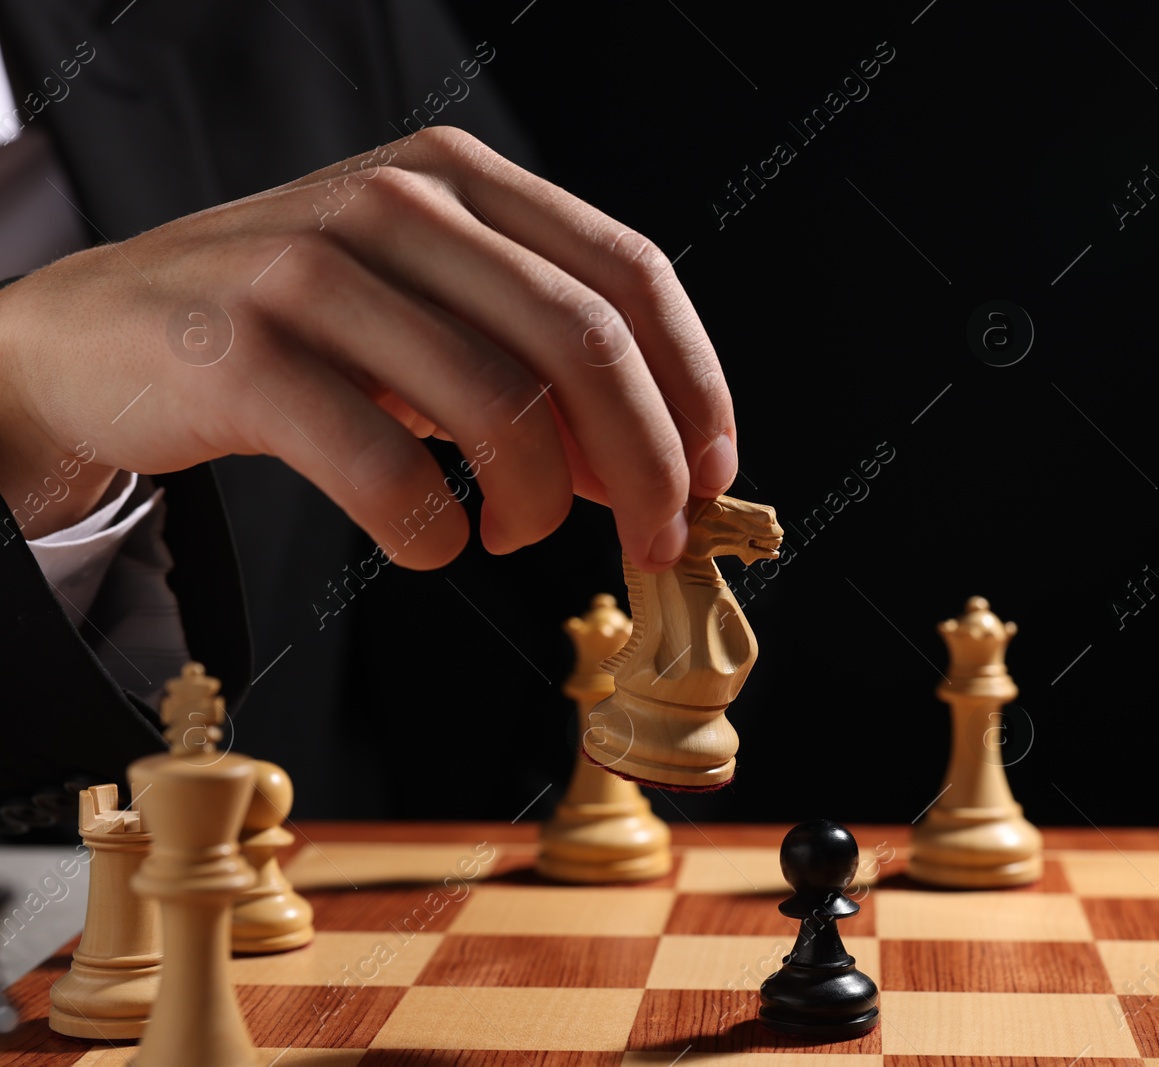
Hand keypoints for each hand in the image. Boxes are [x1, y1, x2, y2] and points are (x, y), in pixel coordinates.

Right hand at [0, 126, 737, 570]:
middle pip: (587, 342)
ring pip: (501, 406)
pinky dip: (431, 532)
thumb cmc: (294, 333)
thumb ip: (539, 368)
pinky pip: (385, 467)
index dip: (694, 384)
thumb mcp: (428, 318)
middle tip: (655, 540)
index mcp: (463, 180)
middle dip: (647, 463)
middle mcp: (400, 201)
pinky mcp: (244, 352)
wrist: (98, 336)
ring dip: (538, 505)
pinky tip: (431, 543)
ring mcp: (316, 268)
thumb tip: (654, 468)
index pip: (631, 273)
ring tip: (515, 536)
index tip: (714, 472)